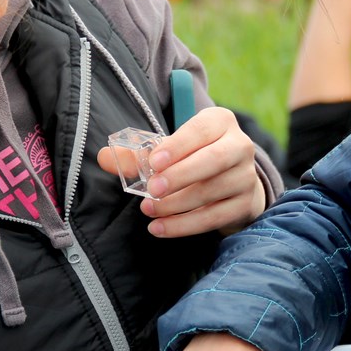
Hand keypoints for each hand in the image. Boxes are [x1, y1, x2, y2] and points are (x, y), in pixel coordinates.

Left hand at [99, 107, 265, 236]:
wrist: (231, 183)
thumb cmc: (193, 159)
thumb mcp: (170, 151)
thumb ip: (137, 155)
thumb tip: (104, 158)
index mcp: (220, 122)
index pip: (200, 130)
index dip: (178, 146)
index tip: (154, 162)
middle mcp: (240, 146)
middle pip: (214, 160)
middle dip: (180, 175)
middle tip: (152, 190)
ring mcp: (246, 177)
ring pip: (212, 191)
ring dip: (177, 204)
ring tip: (150, 210)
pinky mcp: (245, 205)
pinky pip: (214, 218)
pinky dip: (185, 225)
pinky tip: (161, 228)